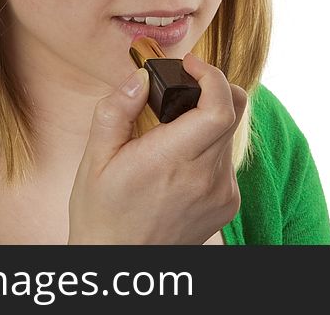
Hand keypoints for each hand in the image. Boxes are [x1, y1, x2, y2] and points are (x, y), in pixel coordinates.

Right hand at [67, 53, 245, 243]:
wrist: (120, 264)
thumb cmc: (102, 214)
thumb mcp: (95, 159)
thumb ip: (116, 110)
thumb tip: (139, 77)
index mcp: (170, 161)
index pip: (220, 108)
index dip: (212, 77)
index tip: (190, 65)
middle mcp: (205, 178)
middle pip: (234, 112)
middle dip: (212, 88)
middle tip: (184, 85)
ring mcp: (221, 193)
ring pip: (230, 134)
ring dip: (210, 119)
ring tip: (173, 129)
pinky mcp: (228, 204)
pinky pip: (227, 159)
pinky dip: (210, 147)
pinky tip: (181, 159)